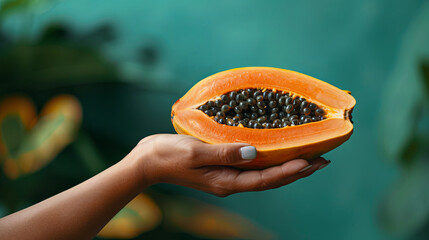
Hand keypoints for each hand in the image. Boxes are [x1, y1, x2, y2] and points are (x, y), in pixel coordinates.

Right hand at [133, 134, 329, 196]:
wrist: (148, 161)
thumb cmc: (167, 156)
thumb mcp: (193, 153)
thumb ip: (223, 153)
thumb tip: (253, 152)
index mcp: (225, 181)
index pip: (264, 180)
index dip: (289, 172)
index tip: (311, 161)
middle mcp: (229, 182)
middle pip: (270, 180)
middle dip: (297, 171)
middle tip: (322, 160)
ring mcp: (226, 176)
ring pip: (264, 174)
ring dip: (287, 167)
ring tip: (308, 157)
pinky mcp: (222, 167)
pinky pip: (252, 167)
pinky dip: (269, 161)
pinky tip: (276, 151)